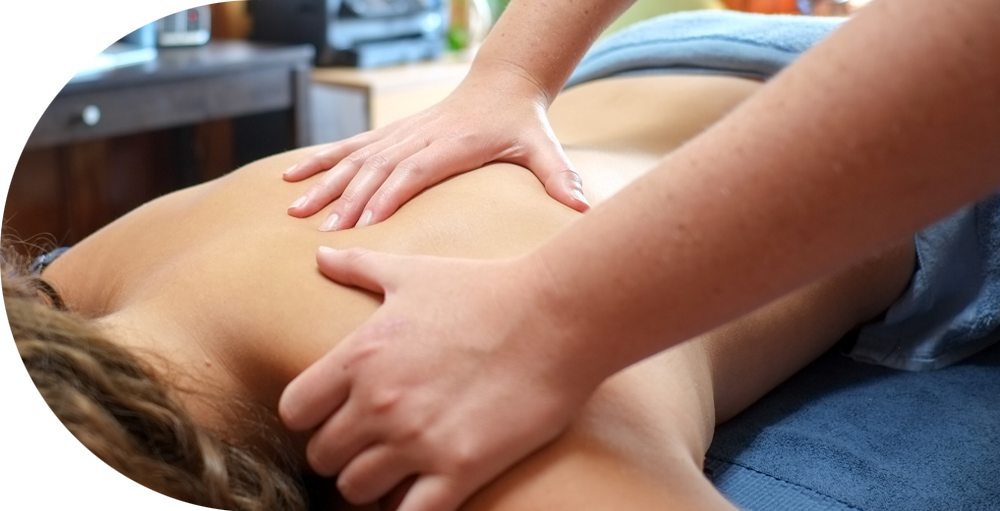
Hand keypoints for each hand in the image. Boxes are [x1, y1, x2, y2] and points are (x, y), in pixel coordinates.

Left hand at [279, 247, 597, 510]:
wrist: (556, 316)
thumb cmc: (485, 289)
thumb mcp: (413, 272)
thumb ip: (358, 266)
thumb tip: (320, 251)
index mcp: (359, 357)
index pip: (295, 411)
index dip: (312, 418)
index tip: (336, 415)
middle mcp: (379, 402)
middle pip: (322, 457)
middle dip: (342, 453)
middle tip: (373, 444)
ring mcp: (418, 440)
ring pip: (357, 491)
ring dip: (374, 483)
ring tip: (399, 467)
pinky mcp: (460, 468)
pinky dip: (409, 508)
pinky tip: (426, 489)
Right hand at [283, 70, 589, 230]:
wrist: (503, 83)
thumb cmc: (522, 121)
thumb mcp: (543, 145)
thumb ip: (559, 175)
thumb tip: (585, 205)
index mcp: (453, 144)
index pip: (414, 171)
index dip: (387, 194)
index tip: (362, 222)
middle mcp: (421, 137)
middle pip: (377, 168)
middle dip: (347, 198)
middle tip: (321, 229)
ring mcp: (402, 134)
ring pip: (356, 158)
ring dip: (324, 182)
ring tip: (293, 208)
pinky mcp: (392, 134)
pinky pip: (350, 147)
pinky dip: (320, 159)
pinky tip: (291, 174)